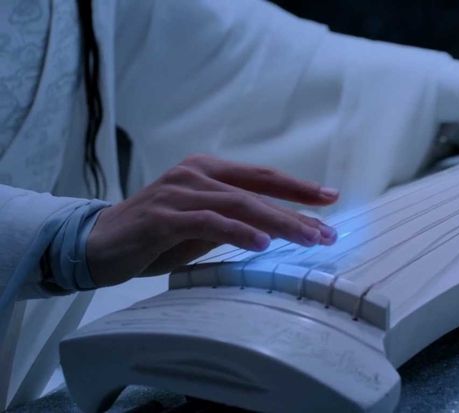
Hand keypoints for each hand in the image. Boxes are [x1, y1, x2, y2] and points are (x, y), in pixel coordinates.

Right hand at [86, 155, 339, 286]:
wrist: (97, 244)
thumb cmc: (155, 235)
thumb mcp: (202, 226)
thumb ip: (234, 220)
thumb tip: (277, 230)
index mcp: (208, 171)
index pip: (262, 176)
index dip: (298, 187)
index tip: (331, 198)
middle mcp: (196, 174)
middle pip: (257, 190)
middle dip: (297, 211)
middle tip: (328, 232)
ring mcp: (179, 193)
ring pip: (239, 205)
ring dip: (279, 223)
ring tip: (308, 239)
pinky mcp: (163, 216)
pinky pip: (208, 222)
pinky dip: (238, 232)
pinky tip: (262, 244)